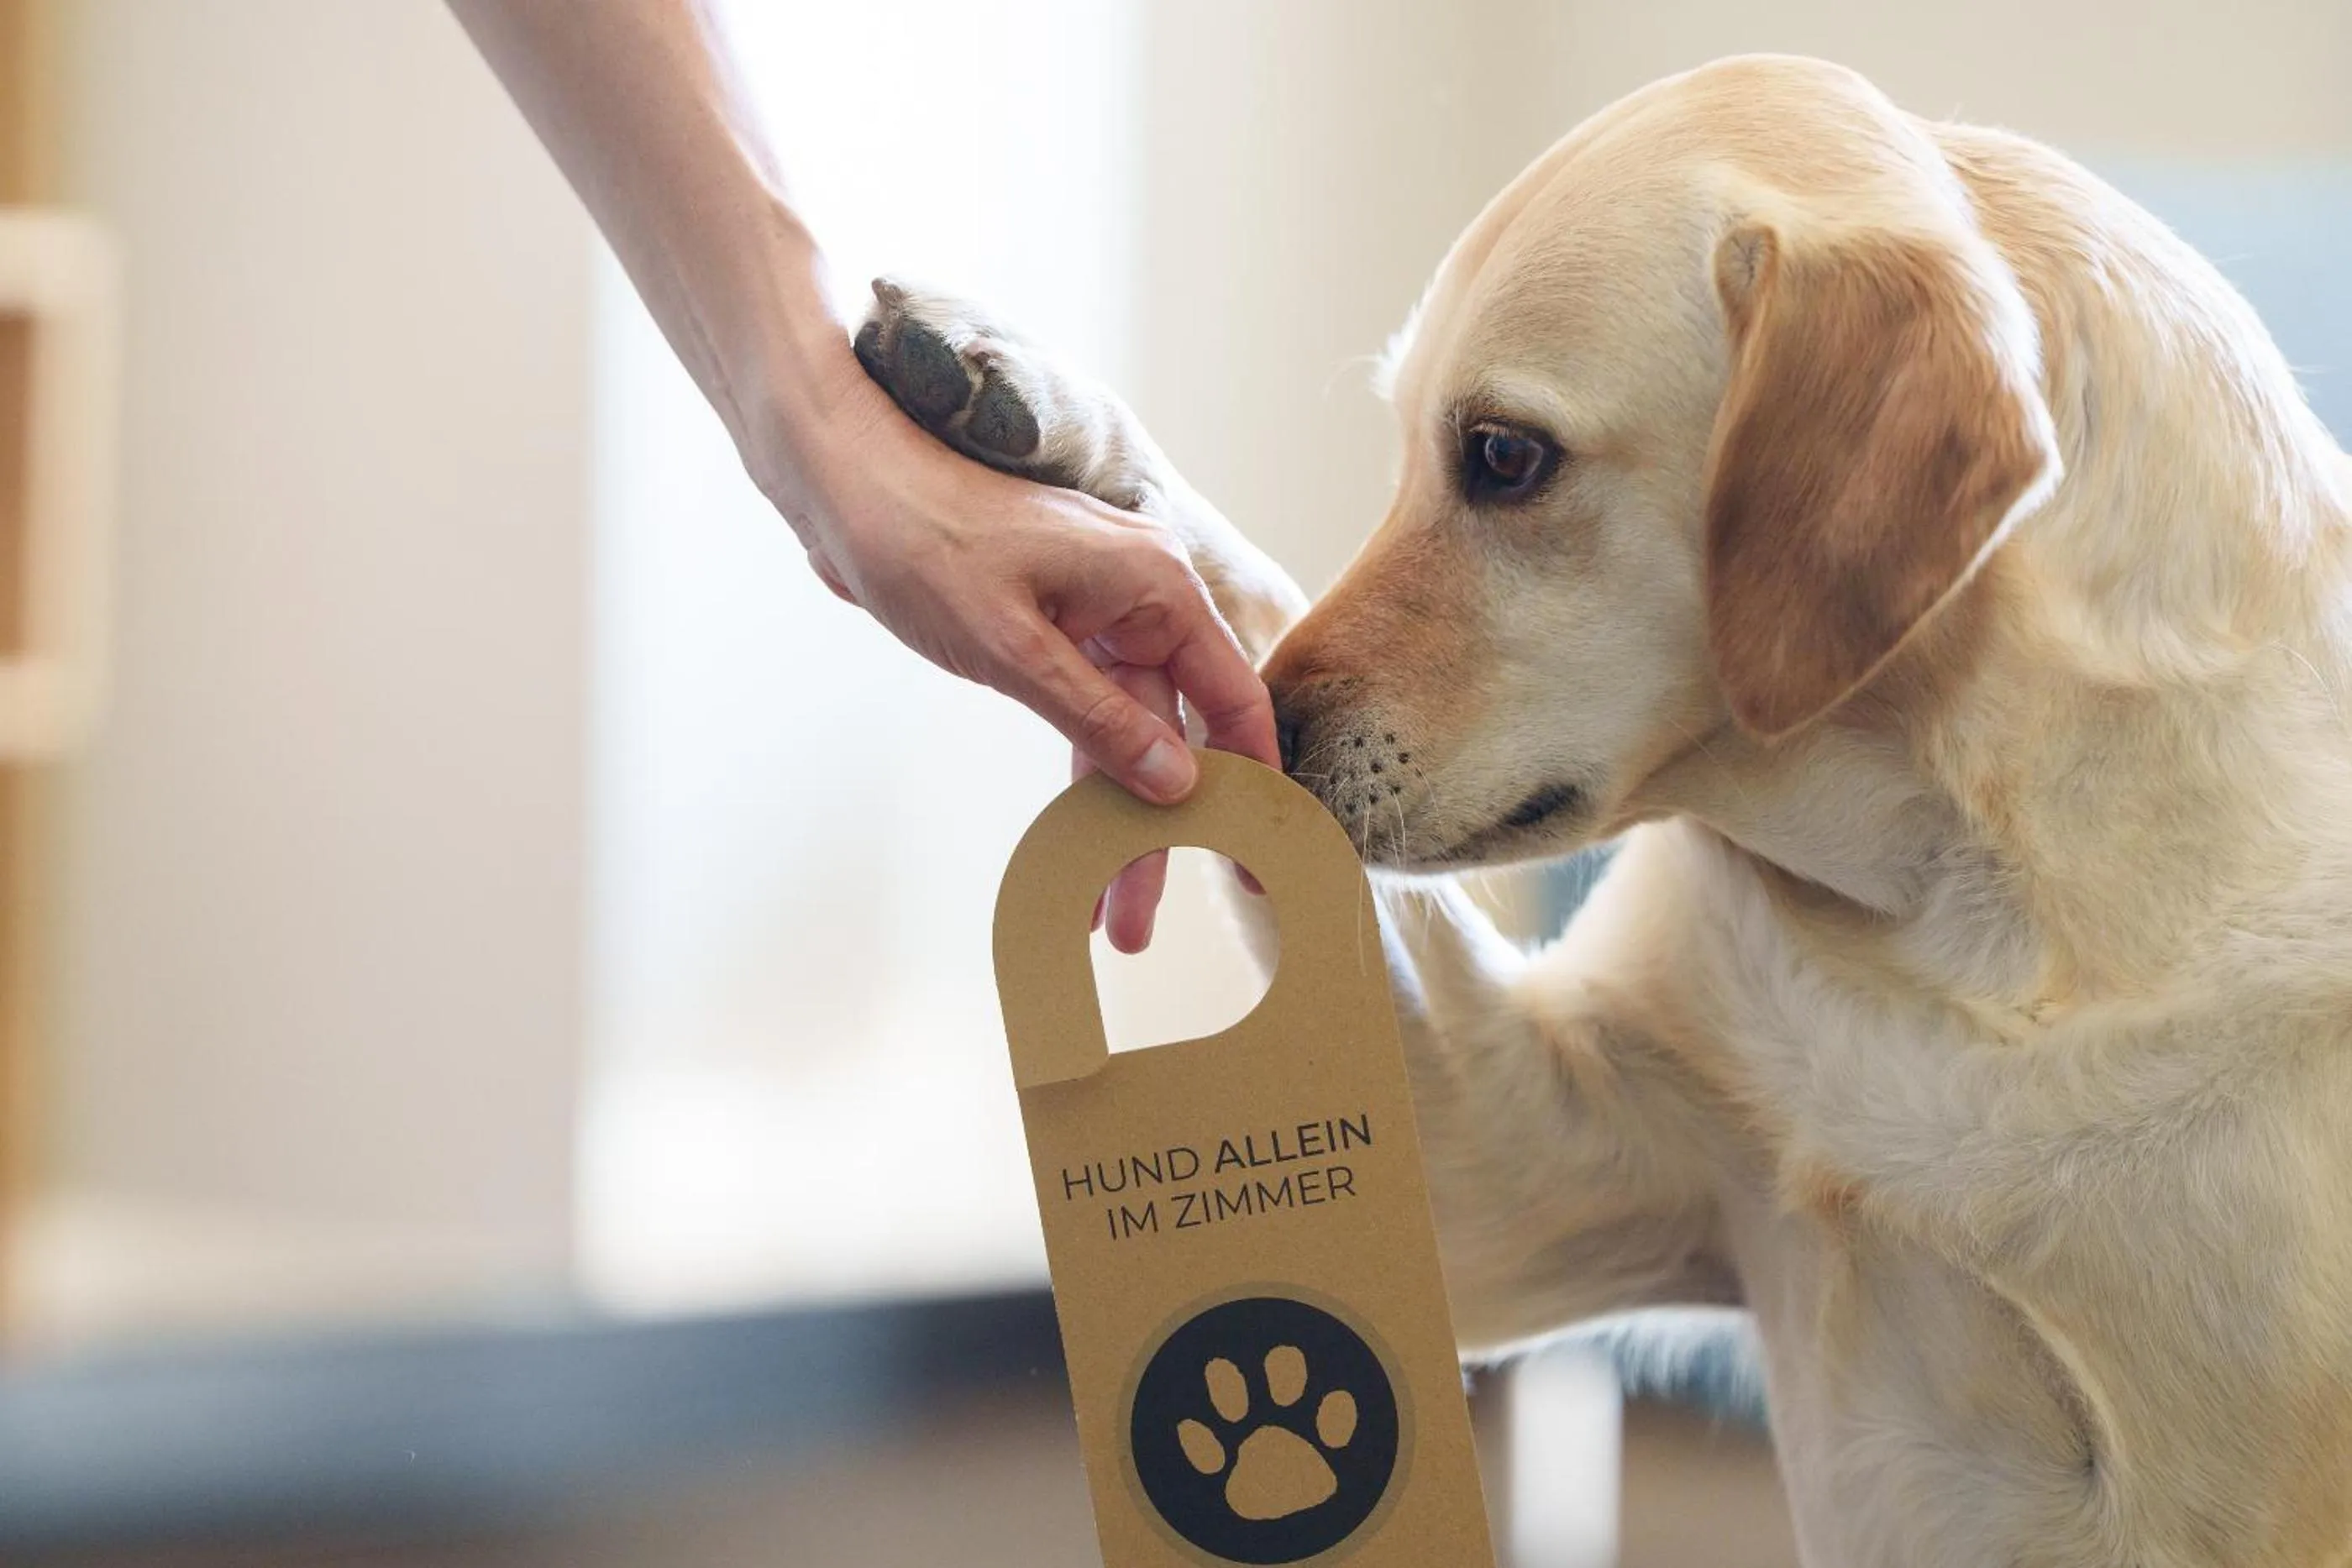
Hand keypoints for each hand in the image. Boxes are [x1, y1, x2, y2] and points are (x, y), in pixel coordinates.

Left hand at [783, 354, 1276, 947]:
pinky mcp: (1053, 632)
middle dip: (1164, 828)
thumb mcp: (1013, 648)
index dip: (1251, 783)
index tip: (1256, 861)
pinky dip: (1084, 777)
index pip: (1232, 698)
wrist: (842, 485)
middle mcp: (1141, 598)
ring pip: (1130, 735)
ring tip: (1113, 911)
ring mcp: (1097, 615)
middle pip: (1178, 732)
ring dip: (1118, 818)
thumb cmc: (922, 541)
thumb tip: (1177, 784)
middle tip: (1149, 921)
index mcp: (1156, 585)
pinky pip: (1089, 716)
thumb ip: (1100, 719)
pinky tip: (1077, 844)